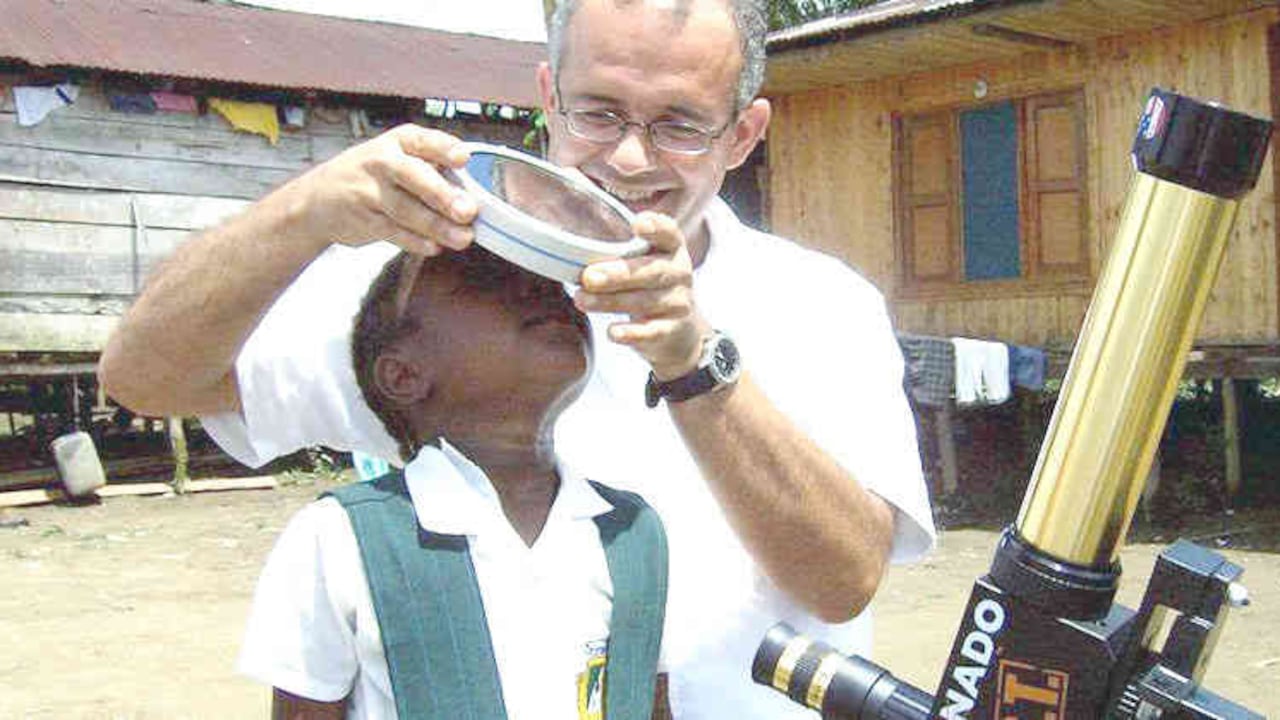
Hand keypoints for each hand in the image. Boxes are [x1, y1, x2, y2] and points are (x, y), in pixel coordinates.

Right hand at [280, 124, 478, 255]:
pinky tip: (434, 247)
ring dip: (437, 226)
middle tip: (468, 210)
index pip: (423, 141)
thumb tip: (473, 194)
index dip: (444, 149)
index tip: (464, 158)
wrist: (318, 198)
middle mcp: (381, 162)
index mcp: (398, 142)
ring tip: (463, 238)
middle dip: (442, 194)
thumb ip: (432, 170)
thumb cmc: (373, 176)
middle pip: (413, 176)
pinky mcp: (363, 219)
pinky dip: (415, 241)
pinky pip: (392, 231)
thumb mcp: (397, 158)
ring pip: (406, 210)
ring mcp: (369, 191)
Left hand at [574, 212, 709, 379]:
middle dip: (619, 274)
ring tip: (581, 299)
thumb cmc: (647, 284)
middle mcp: (679, 273)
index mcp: (671, 248)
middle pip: (652, 271)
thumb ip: (618, 251)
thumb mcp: (642, 262)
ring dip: (611, 301)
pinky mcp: (670, 331)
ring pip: (645, 301)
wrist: (678, 328)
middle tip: (589, 277)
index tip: (638, 224)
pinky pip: (651, 332)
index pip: (669, 233)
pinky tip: (612, 332)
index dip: (656, 227)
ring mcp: (677, 302)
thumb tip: (567, 248)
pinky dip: (631, 333)